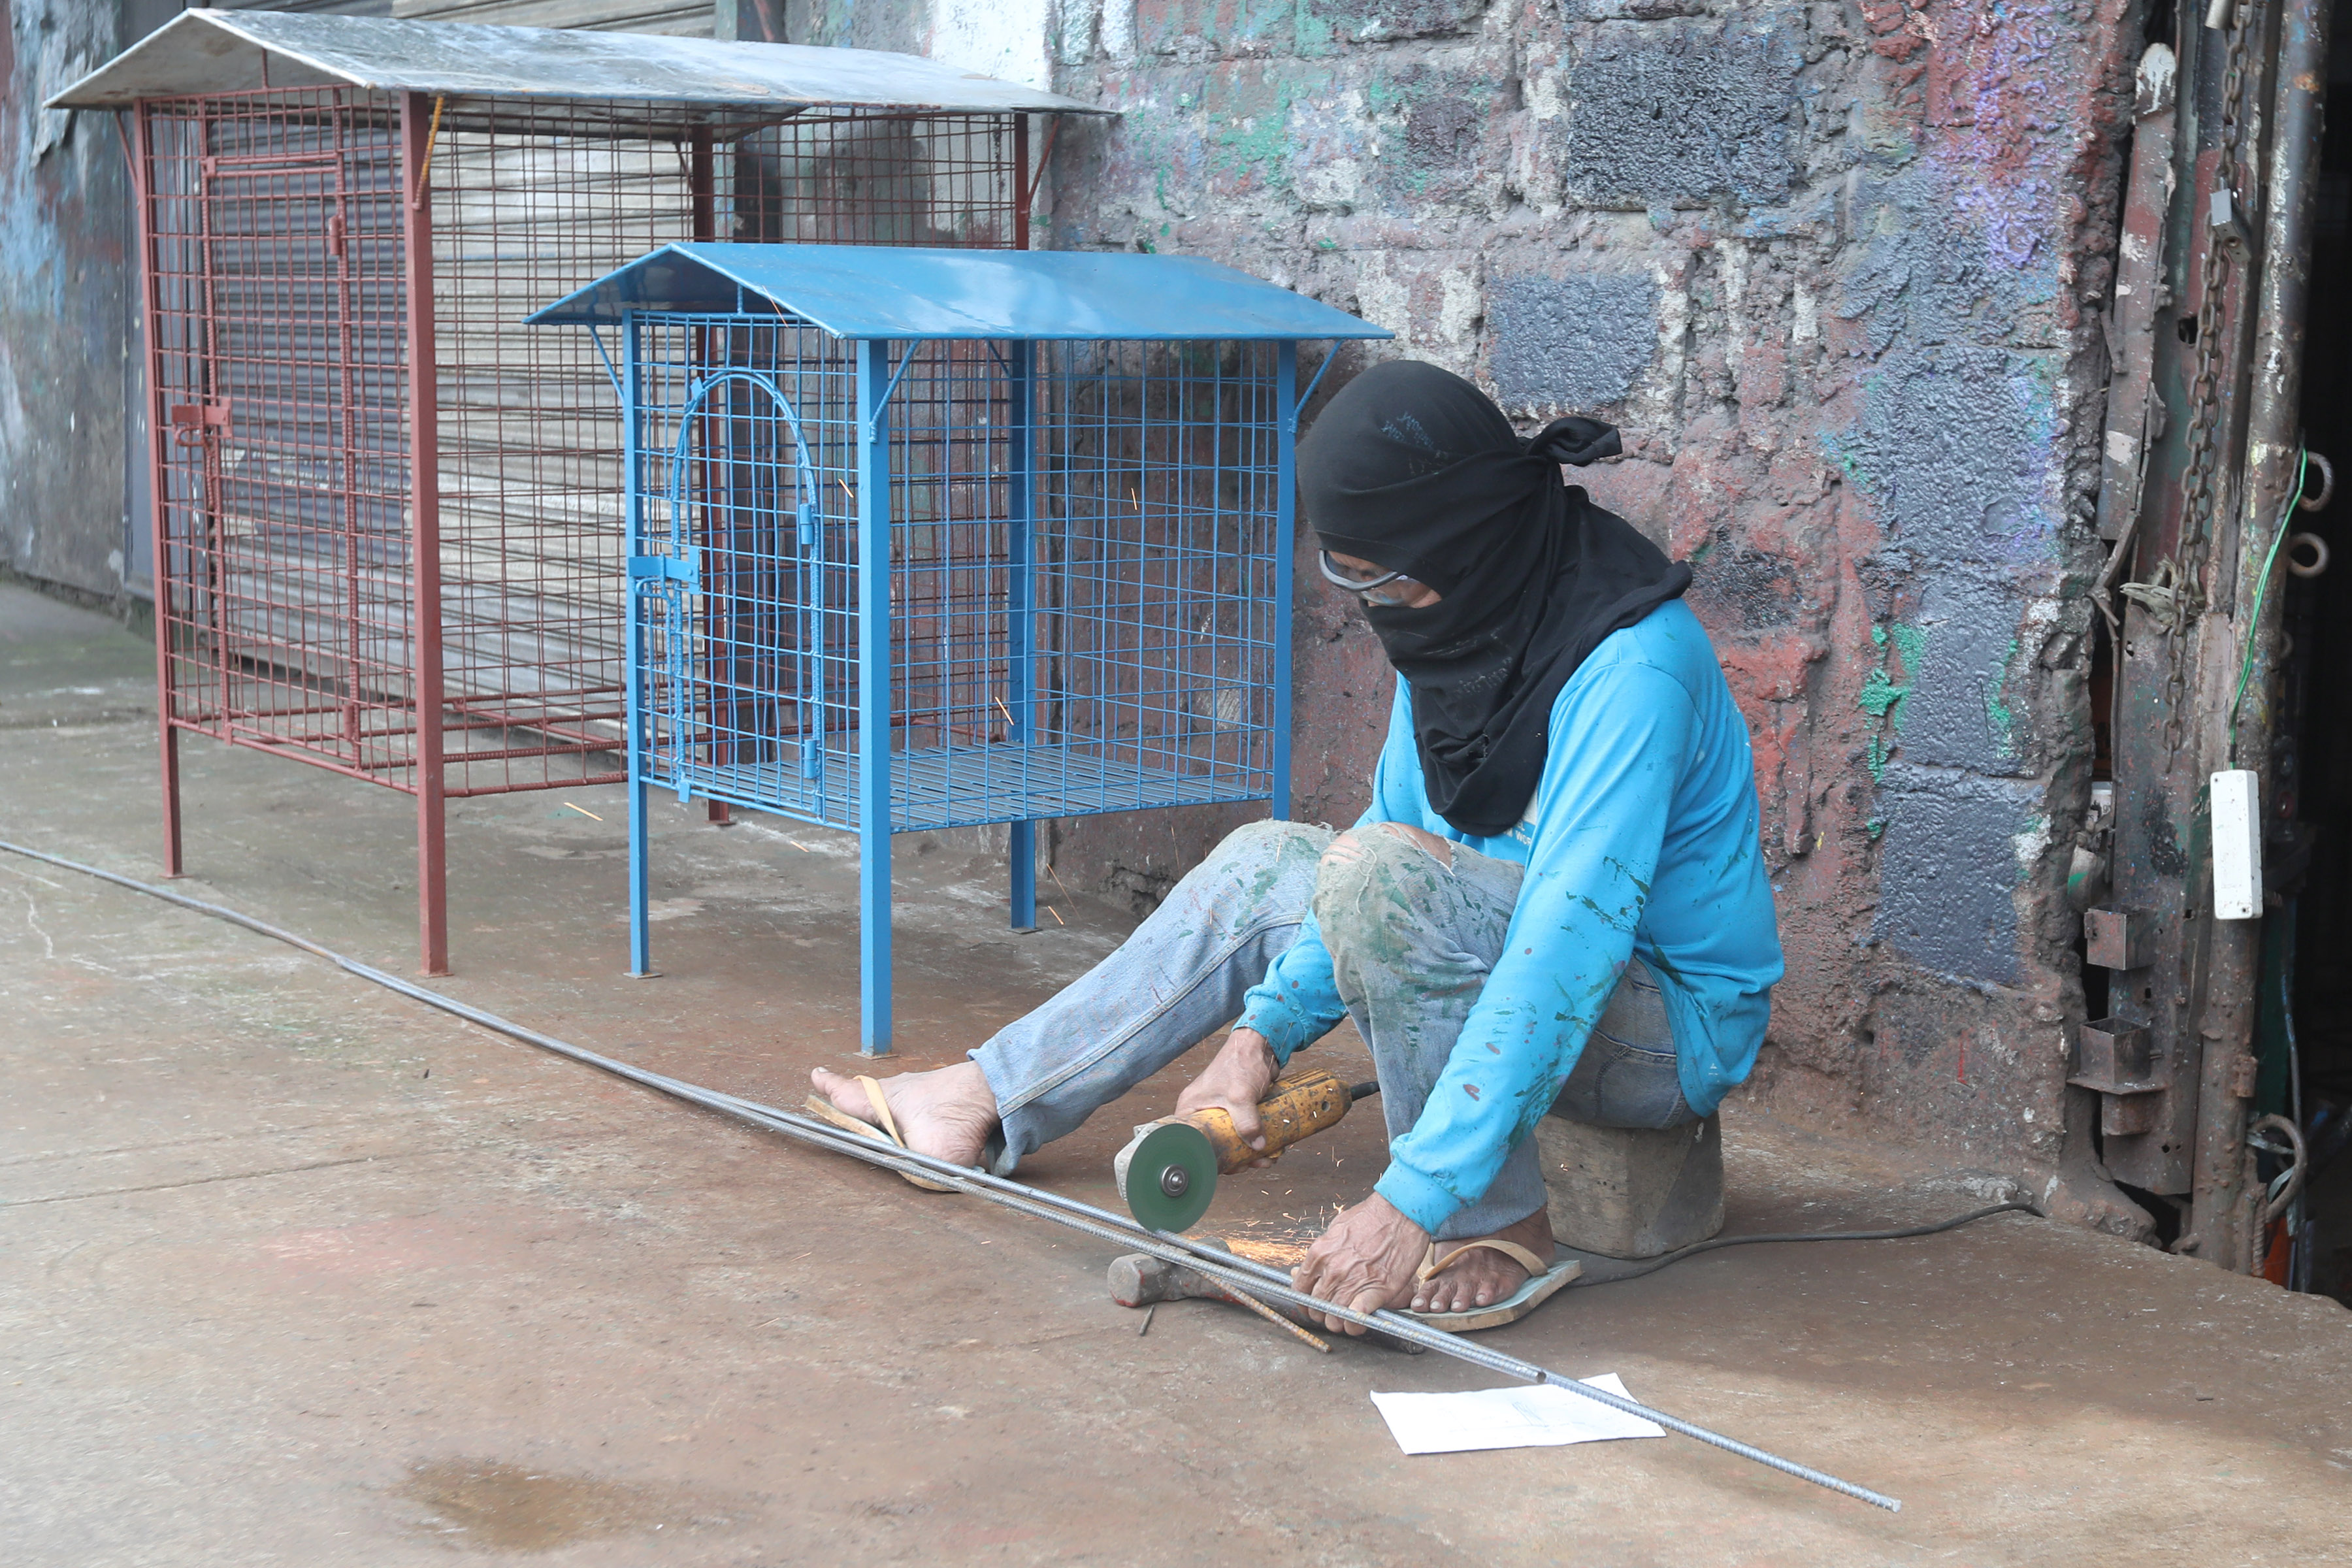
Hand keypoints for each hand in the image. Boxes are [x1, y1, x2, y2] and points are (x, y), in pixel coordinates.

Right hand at [1174, 1027, 1277, 1161]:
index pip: (1193, 1142)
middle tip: (1254, 1164)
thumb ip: (1247, 1122)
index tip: (1230, 1166)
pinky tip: (1273, 1145)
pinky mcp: (1238, 1110)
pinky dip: (1258, 1140)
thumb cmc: (1240, 1063)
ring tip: (1268, 1157)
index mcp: (1191, 1108)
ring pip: (1233, 1139)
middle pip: (1216, 1144)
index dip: (1210, 1158)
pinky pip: (1245, 1131)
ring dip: (1251, 1151)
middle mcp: (1203, 1111)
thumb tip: (1258, 1147)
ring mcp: (1221, 1111)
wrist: (1260, 1045)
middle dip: (1237, 1157)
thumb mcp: (1241, 1096)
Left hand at [1292, 1194, 1428, 1334]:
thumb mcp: (1337, 1228)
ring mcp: (1353, 1281)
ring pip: (1334, 1318)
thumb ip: (1325, 1252)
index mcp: (1319, 1254)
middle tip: (1333, 1313)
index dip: (1306, 1302)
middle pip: (1316, 1307)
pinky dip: (1356, 1325)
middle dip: (1323, 1314)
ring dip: (1340, 1323)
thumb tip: (1316, 1268)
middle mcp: (1332, 1270)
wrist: (1401, 1213)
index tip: (1312, 1305)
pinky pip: (1356, 1319)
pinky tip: (1360, 1321)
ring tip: (1347, 1319)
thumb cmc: (1373, 1217)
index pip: (1300, 1289)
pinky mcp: (1376, 1290)